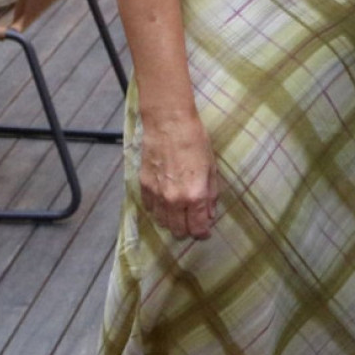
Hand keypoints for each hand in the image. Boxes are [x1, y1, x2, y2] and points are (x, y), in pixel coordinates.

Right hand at [138, 112, 217, 239]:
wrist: (168, 123)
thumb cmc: (195, 140)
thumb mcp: (211, 166)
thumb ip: (211, 194)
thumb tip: (209, 214)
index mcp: (195, 196)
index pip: (197, 228)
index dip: (202, 232)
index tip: (205, 230)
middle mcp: (174, 201)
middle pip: (178, 231)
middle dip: (187, 230)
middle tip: (192, 221)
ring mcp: (157, 196)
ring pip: (162, 223)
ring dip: (171, 222)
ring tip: (178, 212)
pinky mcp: (143, 187)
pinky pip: (150, 209)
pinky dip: (157, 210)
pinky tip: (164, 201)